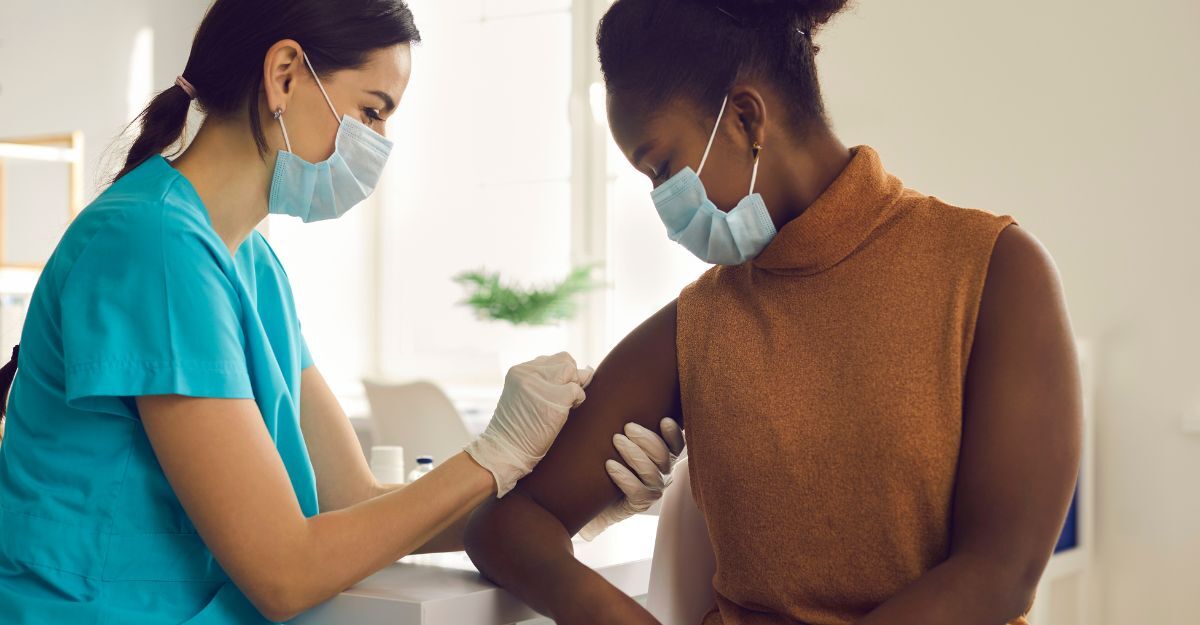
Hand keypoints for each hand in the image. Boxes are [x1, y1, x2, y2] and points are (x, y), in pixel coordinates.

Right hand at [465, 353, 594, 496]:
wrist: (505, 450)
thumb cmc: (518, 429)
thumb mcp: (524, 396)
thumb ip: (546, 381)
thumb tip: (586, 371)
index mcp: (519, 371)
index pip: (552, 360)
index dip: (560, 375)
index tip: (554, 393)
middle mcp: (528, 372)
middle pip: (565, 360)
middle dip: (570, 377)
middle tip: (563, 398)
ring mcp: (541, 384)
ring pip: (572, 371)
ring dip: (574, 387)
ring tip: (564, 405)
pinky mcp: (555, 398)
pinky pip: (578, 391)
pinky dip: (578, 402)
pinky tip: (566, 413)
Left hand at [579, 417, 684, 539]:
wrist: (584, 495)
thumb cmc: (598, 458)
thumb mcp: (608, 433)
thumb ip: (614, 413)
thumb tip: (597, 382)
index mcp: (660, 454)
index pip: (676, 444)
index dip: (674, 433)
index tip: (663, 420)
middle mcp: (661, 472)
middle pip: (664, 456)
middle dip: (648, 439)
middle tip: (627, 427)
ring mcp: (651, 489)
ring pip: (652, 472)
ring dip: (635, 455)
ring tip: (616, 440)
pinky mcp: (638, 504)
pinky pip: (638, 492)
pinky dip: (625, 477)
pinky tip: (610, 466)